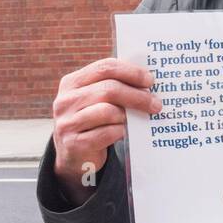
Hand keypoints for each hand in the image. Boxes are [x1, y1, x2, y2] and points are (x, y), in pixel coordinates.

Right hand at [52, 57, 161, 205]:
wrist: (75, 155)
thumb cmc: (93, 121)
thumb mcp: (97, 100)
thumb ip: (115, 88)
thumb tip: (148, 82)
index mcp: (73, 82)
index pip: (105, 67)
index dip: (131, 72)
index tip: (150, 81)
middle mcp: (66, 100)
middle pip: (109, 89)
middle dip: (138, 96)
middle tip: (156, 104)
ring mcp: (67, 122)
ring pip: (108, 111)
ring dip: (128, 115)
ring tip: (138, 119)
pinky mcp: (74, 143)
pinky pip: (106, 133)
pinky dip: (120, 131)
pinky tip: (124, 132)